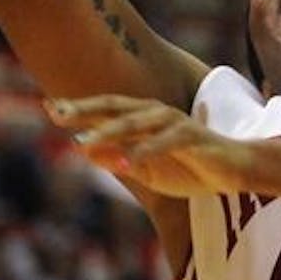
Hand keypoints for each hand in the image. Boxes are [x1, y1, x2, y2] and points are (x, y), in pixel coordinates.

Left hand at [45, 95, 255, 198]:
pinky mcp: (192, 136)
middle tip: (56, 113)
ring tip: (83, 142)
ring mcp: (174, 122)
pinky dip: (145, 151)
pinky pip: (166, 142)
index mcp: (143, 118)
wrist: (232, 172)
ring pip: (137, 123)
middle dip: (85, 109)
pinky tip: (127, 161)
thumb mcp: (145, 170)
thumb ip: (118, 159)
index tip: (48, 107)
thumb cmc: (188, 168)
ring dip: (109, 132)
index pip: (106, 108)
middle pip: (116, 107)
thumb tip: (84, 150)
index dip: (78, 107)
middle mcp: (156, 113)